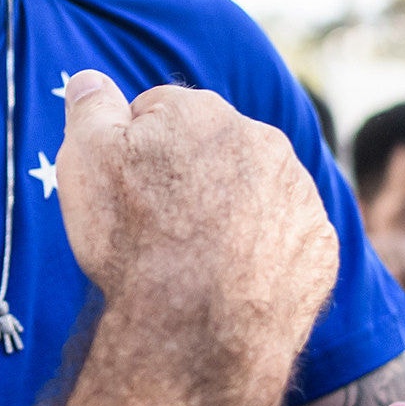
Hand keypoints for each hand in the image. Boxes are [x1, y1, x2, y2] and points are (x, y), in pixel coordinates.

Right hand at [56, 70, 338, 403]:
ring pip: (255, 189)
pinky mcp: (320, 244)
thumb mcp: (85, 160)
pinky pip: (287, 237)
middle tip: (157, 226)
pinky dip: (264, 251)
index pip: (159, 112)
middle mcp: (260, 138)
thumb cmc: (132, 239)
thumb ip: (90, 108)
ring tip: (195, 257)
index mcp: (201, 111)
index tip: (125, 190)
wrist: (194, 327)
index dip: (133, 151)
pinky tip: (234, 279)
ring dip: (230, 209)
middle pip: (212, 147)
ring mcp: (297, 192)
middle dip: (188, 174)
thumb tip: (90, 78)